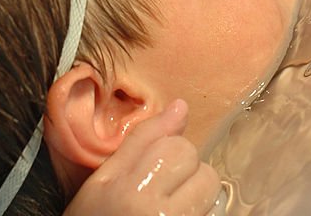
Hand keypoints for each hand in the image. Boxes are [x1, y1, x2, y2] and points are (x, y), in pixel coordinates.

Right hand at [63, 99, 222, 215]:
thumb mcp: (102, 181)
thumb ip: (141, 142)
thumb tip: (181, 106)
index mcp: (124, 187)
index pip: (171, 144)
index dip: (168, 145)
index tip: (156, 161)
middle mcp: (154, 211)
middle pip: (194, 161)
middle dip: (184, 166)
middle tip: (162, 185)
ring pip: (209, 187)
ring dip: (196, 190)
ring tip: (171, 204)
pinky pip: (208, 212)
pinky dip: (198, 212)